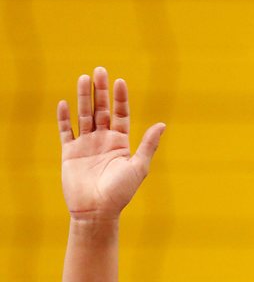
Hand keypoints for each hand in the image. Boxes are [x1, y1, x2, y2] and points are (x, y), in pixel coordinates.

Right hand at [57, 67, 164, 221]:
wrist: (97, 211)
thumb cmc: (121, 192)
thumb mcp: (138, 167)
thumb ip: (148, 145)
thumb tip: (161, 124)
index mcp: (121, 142)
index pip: (121, 114)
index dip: (120, 98)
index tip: (120, 81)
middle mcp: (103, 140)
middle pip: (101, 110)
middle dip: (100, 91)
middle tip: (99, 70)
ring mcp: (86, 145)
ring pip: (84, 115)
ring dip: (82, 97)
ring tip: (83, 78)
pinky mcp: (70, 153)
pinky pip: (66, 131)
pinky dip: (64, 118)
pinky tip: (64, 103)